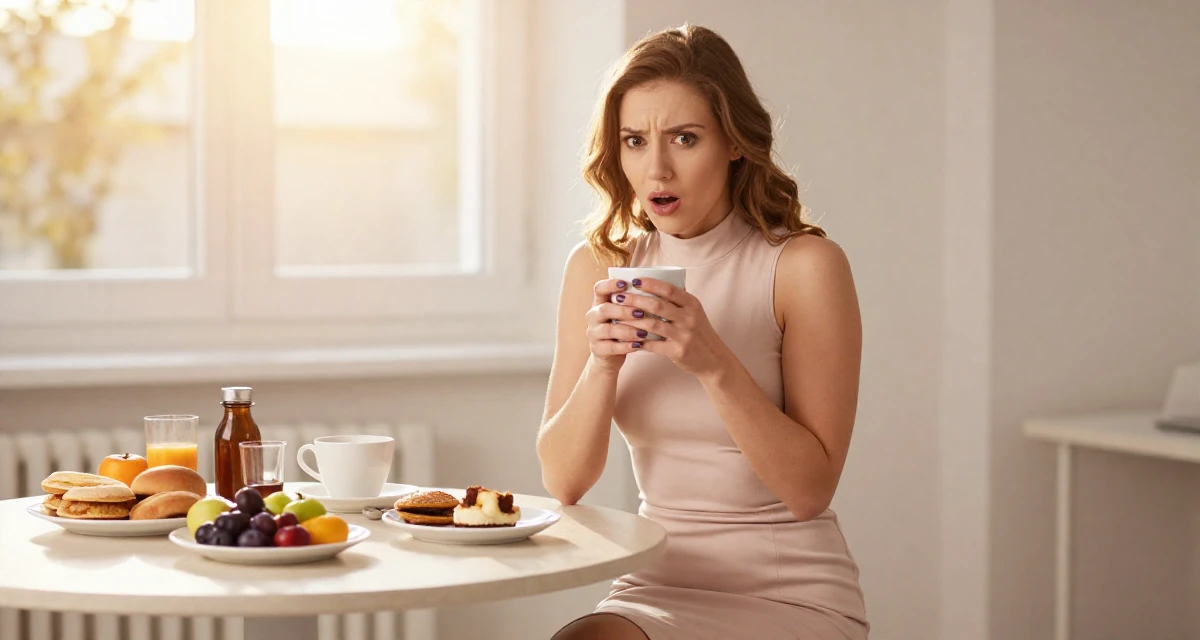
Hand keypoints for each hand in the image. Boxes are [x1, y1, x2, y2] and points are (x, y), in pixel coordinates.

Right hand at [584, 277, 648, 372]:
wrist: (610, 354)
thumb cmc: (621, 328)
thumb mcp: (623, 313)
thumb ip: (632, 302)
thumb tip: (656, 289)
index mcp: (599, 302)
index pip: (599, 288)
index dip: (610, 284)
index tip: (625, 284)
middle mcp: (593, 316)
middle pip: (604, 309)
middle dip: (624, 310)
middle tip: (641, 313)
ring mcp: (593, 333)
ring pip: (609, 330)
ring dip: (628, 330)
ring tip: (644, 333)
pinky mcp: (597, 349)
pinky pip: (611, 347)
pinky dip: (626, 346)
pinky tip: (638, 345)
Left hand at [612, 277, 731, 378]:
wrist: (714, 359)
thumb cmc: (700, 333)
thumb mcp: (695, 313)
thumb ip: (678, 301)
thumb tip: (654, 285)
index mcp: (692, 304)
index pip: (669, 289)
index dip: (650, 284)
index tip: (634, 281)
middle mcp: (689, 318)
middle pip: (657, 305)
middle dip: (635, 300)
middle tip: (618, 297)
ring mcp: (684, 335)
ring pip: (652, 324)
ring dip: (632, 320)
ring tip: (617, 316)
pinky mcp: (678, 351)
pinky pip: (653, 345)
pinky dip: (638, 340)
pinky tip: (626, 337)